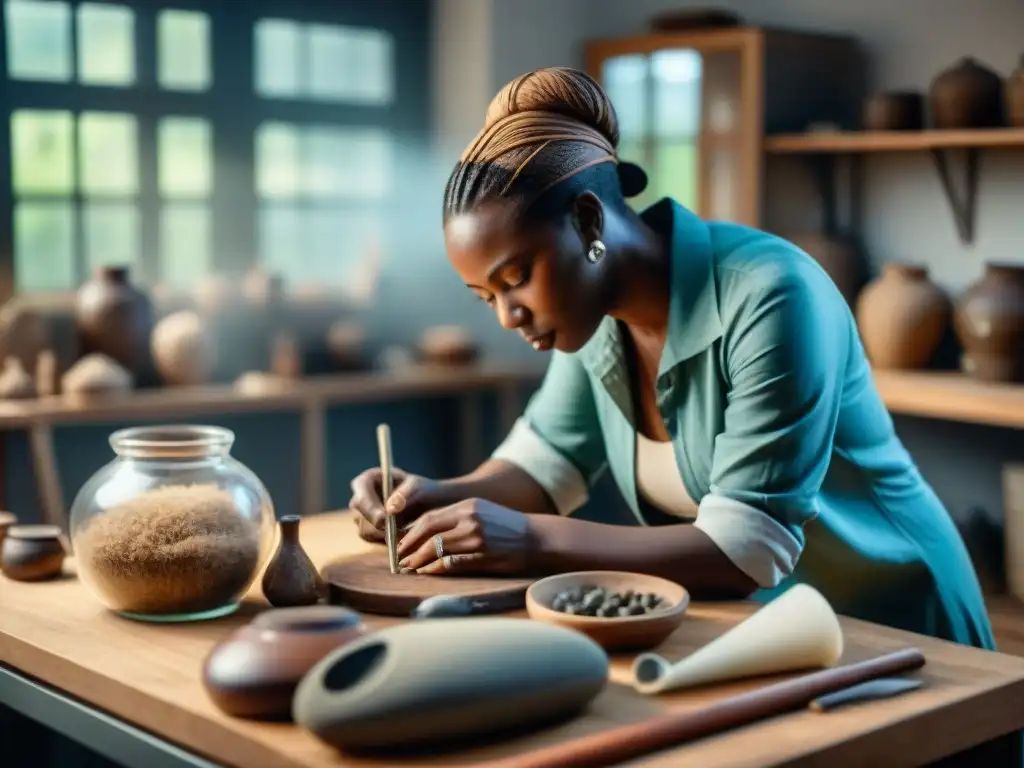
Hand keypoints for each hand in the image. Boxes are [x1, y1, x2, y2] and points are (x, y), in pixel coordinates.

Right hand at [349, 467, 447, 542]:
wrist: (426, 504)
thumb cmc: (421, 490)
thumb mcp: (417, 487)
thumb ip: (404, 494)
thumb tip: (389, 509)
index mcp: (367, 481)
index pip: (360, 497)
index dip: (370, 509)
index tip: (385, 518)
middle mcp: (359, 498)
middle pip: (359, 516)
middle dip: (378, 525)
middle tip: (399, 530)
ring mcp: (360, 515)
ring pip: (364, 530)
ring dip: (383, 534)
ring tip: (404, 529)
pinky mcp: (366, 529)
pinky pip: (371, 539)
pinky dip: (385, 539)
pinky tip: (400, 534)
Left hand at [396, 498, 533, 575]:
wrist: (536, 539)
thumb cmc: (506, 526)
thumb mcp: (481, 512)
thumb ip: (456, 518)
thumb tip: (426, 532)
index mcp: (467, 506)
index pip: (429, 517)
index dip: (411, 531)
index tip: (401, 542)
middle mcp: (470, 520)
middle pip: (428, 531)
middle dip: (409, 546)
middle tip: (399, 557)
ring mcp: (476, 539)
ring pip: (436, 548)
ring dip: (418, 560)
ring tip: (409, 567)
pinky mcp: (482, 557)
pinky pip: (451, 563)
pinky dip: (435, 568)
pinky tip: (427, 572)